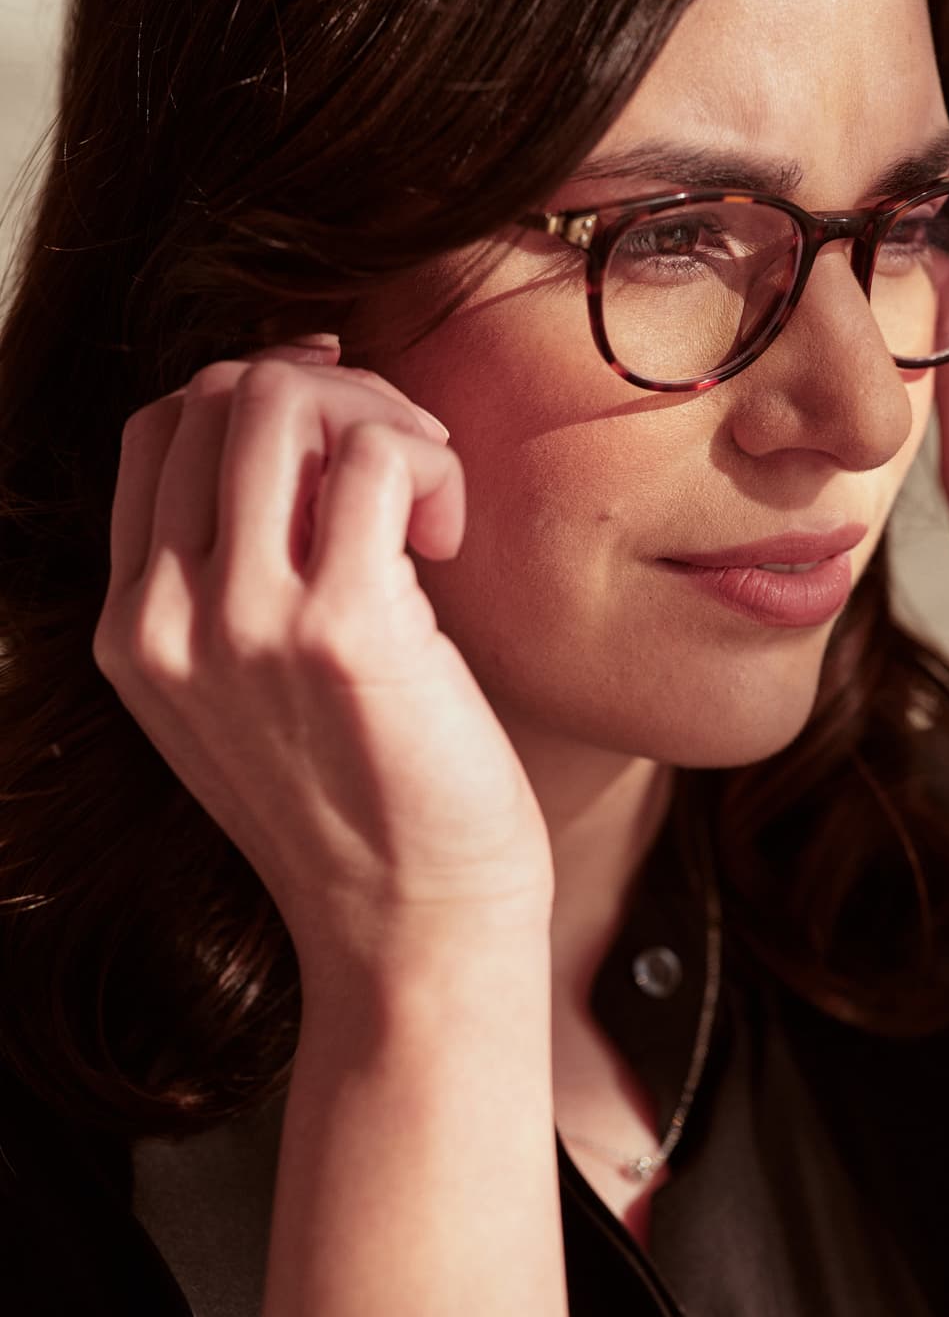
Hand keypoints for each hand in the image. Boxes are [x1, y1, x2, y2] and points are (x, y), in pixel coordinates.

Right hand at [93, 339, 553, 984]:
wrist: (411, 928)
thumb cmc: (362, 805)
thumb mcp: (247, 696)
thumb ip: (238, 575)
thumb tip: (299, 425)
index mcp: (134, 629)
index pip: (158, 430)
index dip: (256, 388)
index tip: (340, 420)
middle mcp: (167, 619)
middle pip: (219, 393)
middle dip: (330, 390)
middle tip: (402, 464)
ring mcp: (242, 624)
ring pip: (283, 398)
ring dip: (382, 417)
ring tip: (425, 500)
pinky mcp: (339, 633)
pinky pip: (375, 456)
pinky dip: (429, 466)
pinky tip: (447, 541)